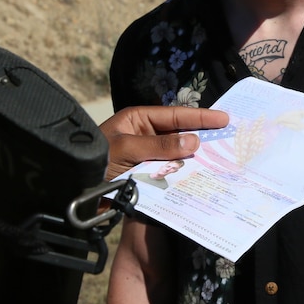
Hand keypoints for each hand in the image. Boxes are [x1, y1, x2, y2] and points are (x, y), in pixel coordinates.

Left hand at [100, 106, 227, 179]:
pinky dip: (183, 173)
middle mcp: (144, 134)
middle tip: (229, 137)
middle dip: (202, 135)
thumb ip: (161, 146)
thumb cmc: (96, 159)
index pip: (175, 115)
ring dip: (195, 157)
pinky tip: (199, 177)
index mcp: (138, 119)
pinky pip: (169, 171)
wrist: (74, 188)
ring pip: (177, 154)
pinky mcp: (146, 174)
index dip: (200, 117)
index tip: (223, 119)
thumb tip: (194, 141)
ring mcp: (146, 155)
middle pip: (179, 133)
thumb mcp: (128, 148)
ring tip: (221, 157)